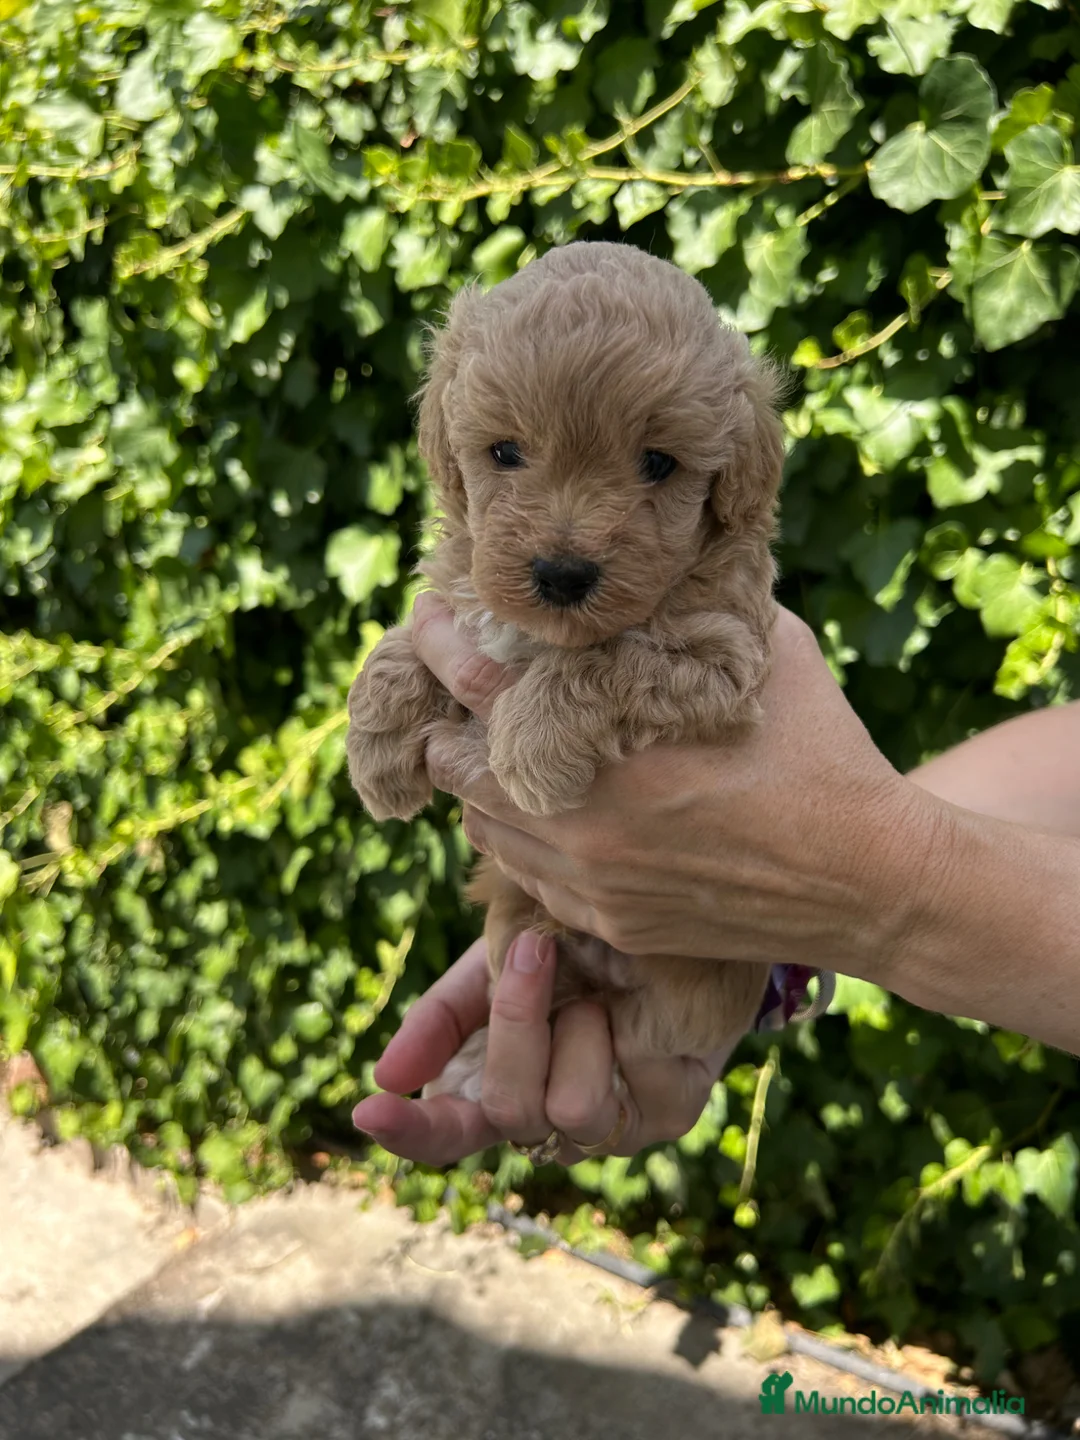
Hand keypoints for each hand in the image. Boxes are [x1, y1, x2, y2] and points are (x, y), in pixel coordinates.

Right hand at [352, 934, 725, 1164]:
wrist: (660, 925)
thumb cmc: (568, 951)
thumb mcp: (491, 968)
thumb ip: (443, 1017)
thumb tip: (387, 1076)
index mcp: (496, 1092)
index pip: (445, 1133)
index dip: (408, 1131)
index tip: (370, 1110)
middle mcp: (550, 1124)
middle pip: (508, 1110)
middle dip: (516, 1021)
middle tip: (532, 950)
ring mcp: (611, 1127)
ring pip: (572, 1108)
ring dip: (580, 1025)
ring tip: (601, 986)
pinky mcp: (670, 1113)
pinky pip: (634, 1081)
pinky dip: (629, 1022)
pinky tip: (638, 1001)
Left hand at [411, 591, 940, 981]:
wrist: (871, 881)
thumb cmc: (823, 753)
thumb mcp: (759, 652)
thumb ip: (686, 614)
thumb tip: (651, 575)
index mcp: (605, 746)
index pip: (477, 686)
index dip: (439, 644)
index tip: (426, 616)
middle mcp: (580, 824)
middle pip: (458, 770)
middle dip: (448, 726)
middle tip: (460, 693)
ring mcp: (592, 885)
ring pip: (486, 831)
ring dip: (483, 786)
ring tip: (503, 748)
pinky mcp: (613, 926)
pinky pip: (531, 878)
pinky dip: (525, 839)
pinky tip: (554, 809)